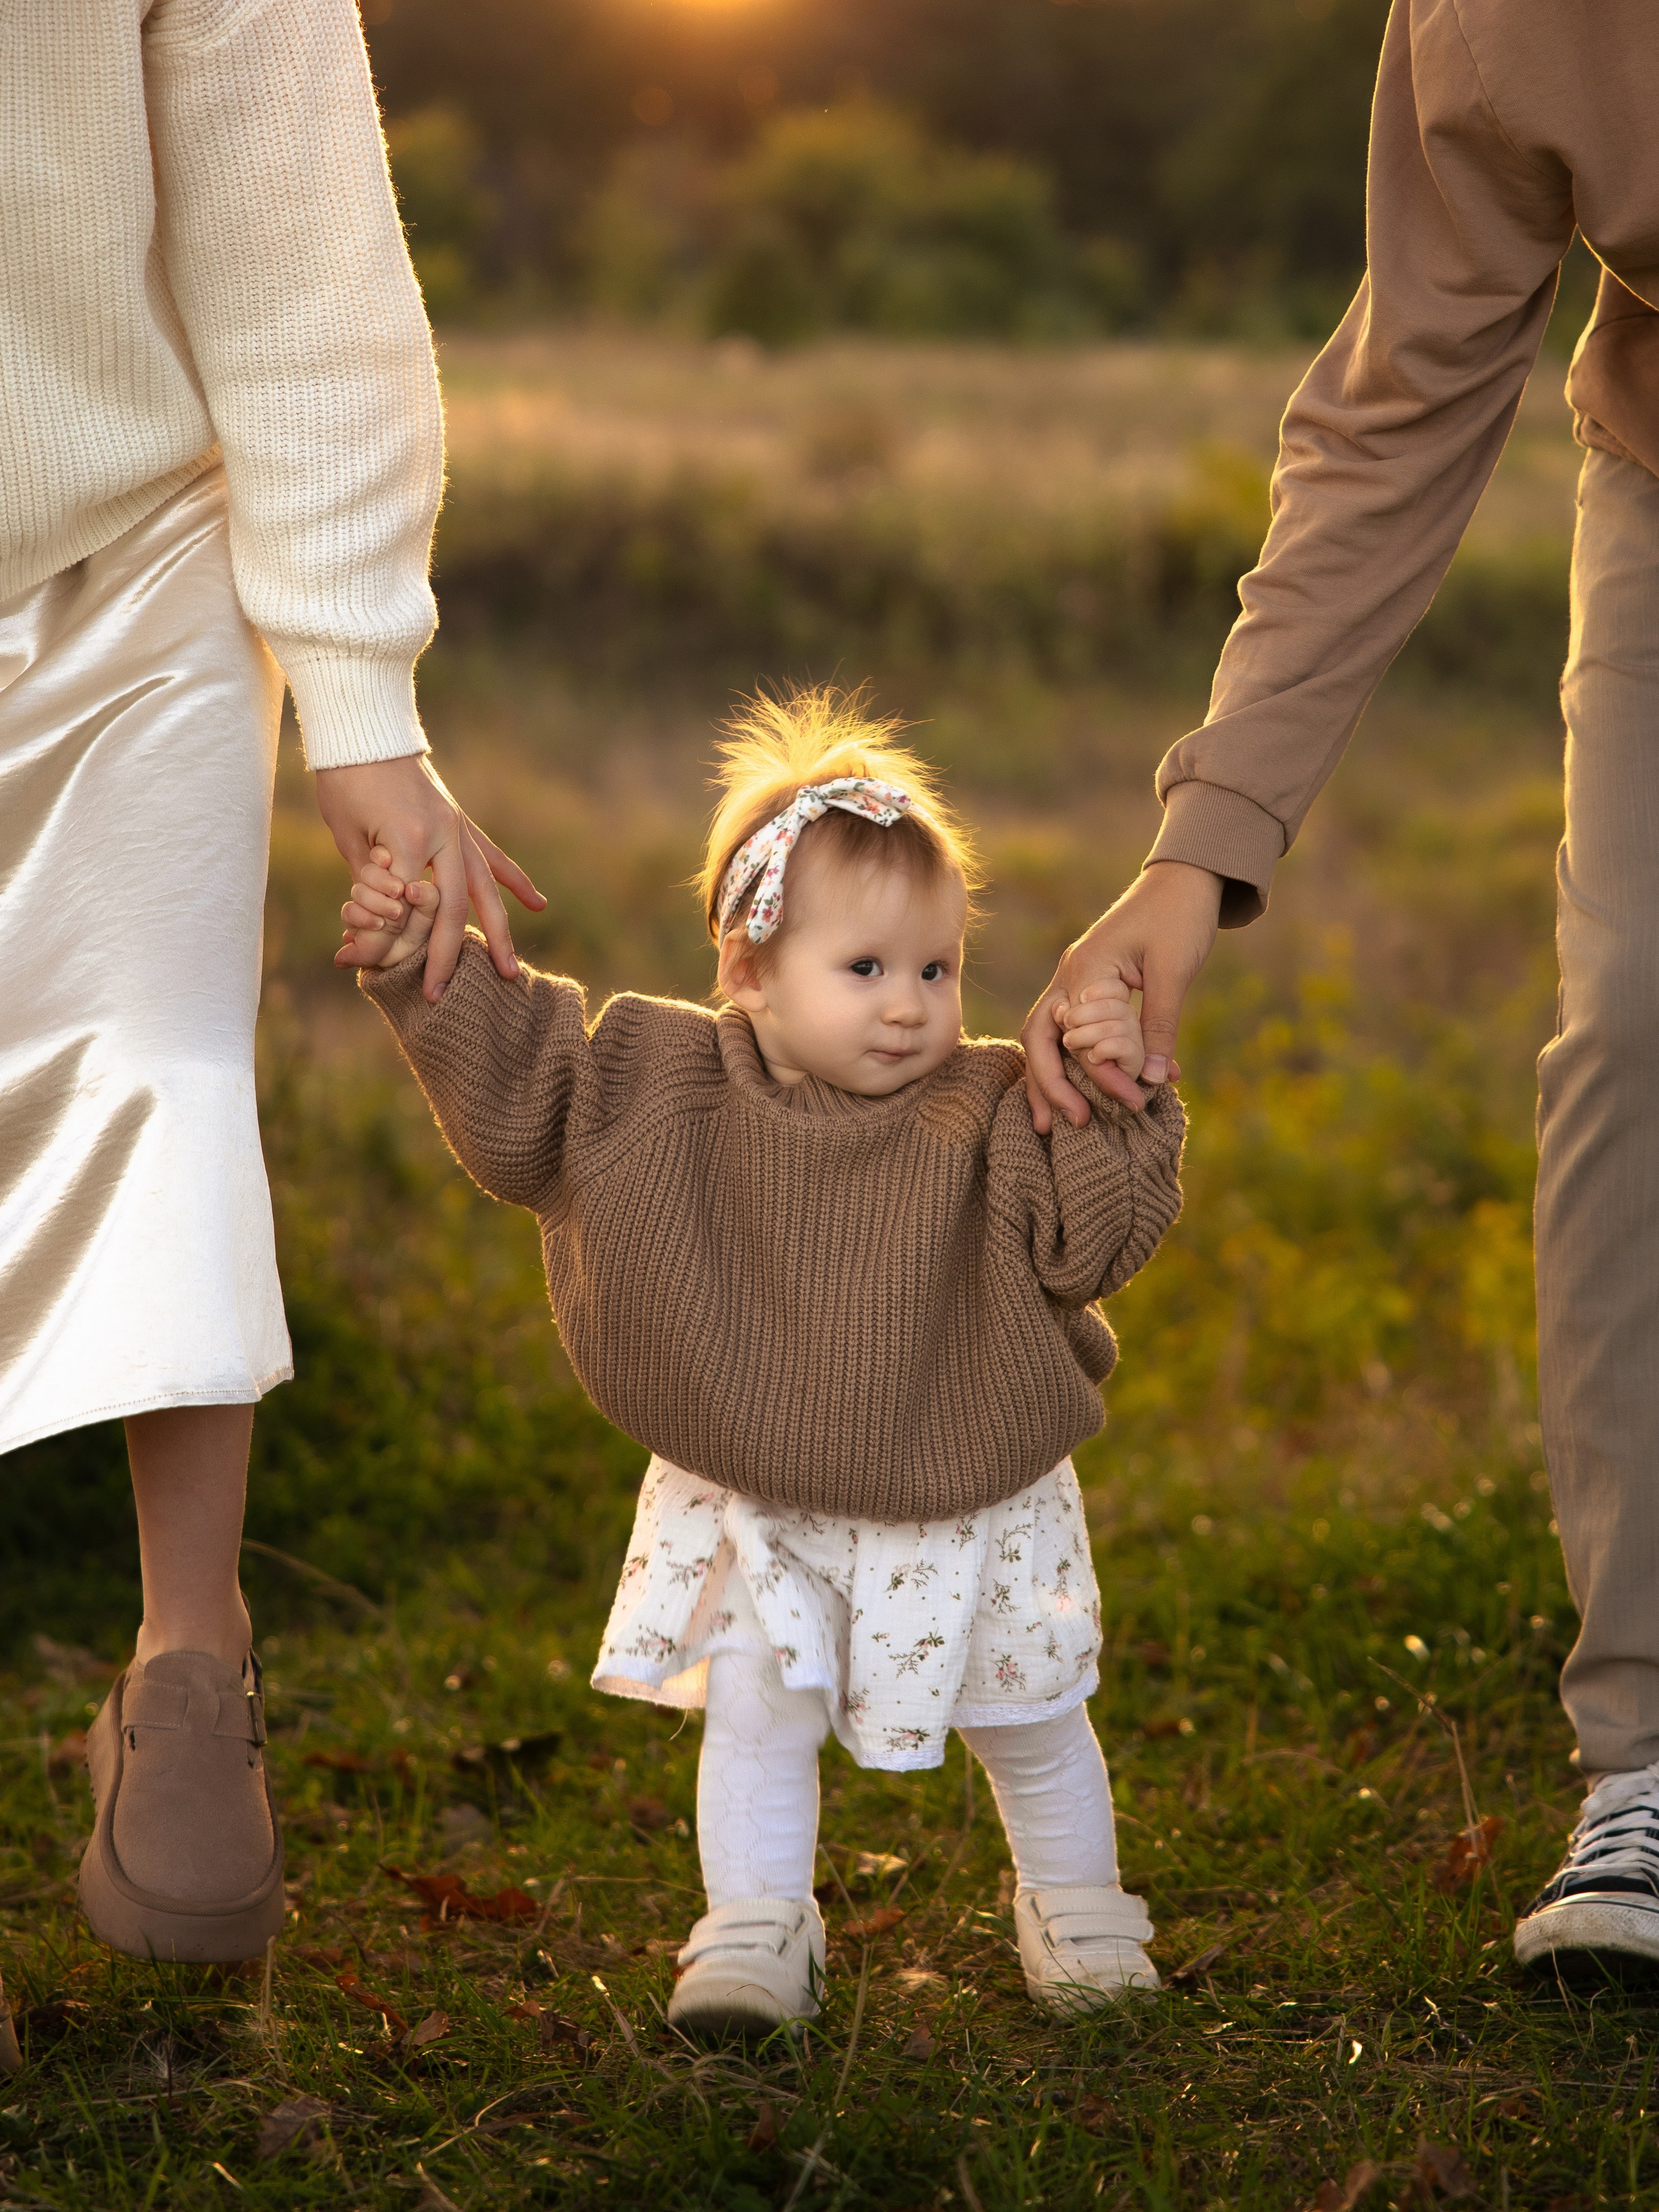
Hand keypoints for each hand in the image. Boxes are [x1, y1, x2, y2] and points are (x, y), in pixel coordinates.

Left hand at [315, 755, 544, 1002]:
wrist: (365, 730)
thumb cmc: (346, 779)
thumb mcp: (348, 833)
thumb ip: (370, 878)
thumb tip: (375, 922)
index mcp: (411, 837)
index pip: (407, 905)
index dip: (386, 936)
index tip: (362, 963)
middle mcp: (445, 836)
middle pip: (453, 909)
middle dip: (446, 955)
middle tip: (439, 994)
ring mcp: (459, 829)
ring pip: (484, 891)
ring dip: (498, 933)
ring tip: (510, 971)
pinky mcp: (461, 822)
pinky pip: (493, 858)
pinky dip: (515, 882)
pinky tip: (538, 904)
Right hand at [1022, 861, 1221, 1130]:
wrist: (1185, 878)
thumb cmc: (1180, 916)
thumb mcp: (1175, 971)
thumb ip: (1159, 1026)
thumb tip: (1151, 1081)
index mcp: (1085, 971)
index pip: (1079, 1038)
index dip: (1102, 1076)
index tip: (1135, 1101)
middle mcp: (1070, 978)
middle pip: (1040, 1040)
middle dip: (1049, 1086)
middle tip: (1068, 1126)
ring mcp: (1074, 981)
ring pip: (1047, 1037)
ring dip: (1050, 1079)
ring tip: (1056, 1121)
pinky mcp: (1090, 986)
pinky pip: (1071, 1030)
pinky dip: (1075, 1060)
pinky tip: (1088, 1087)